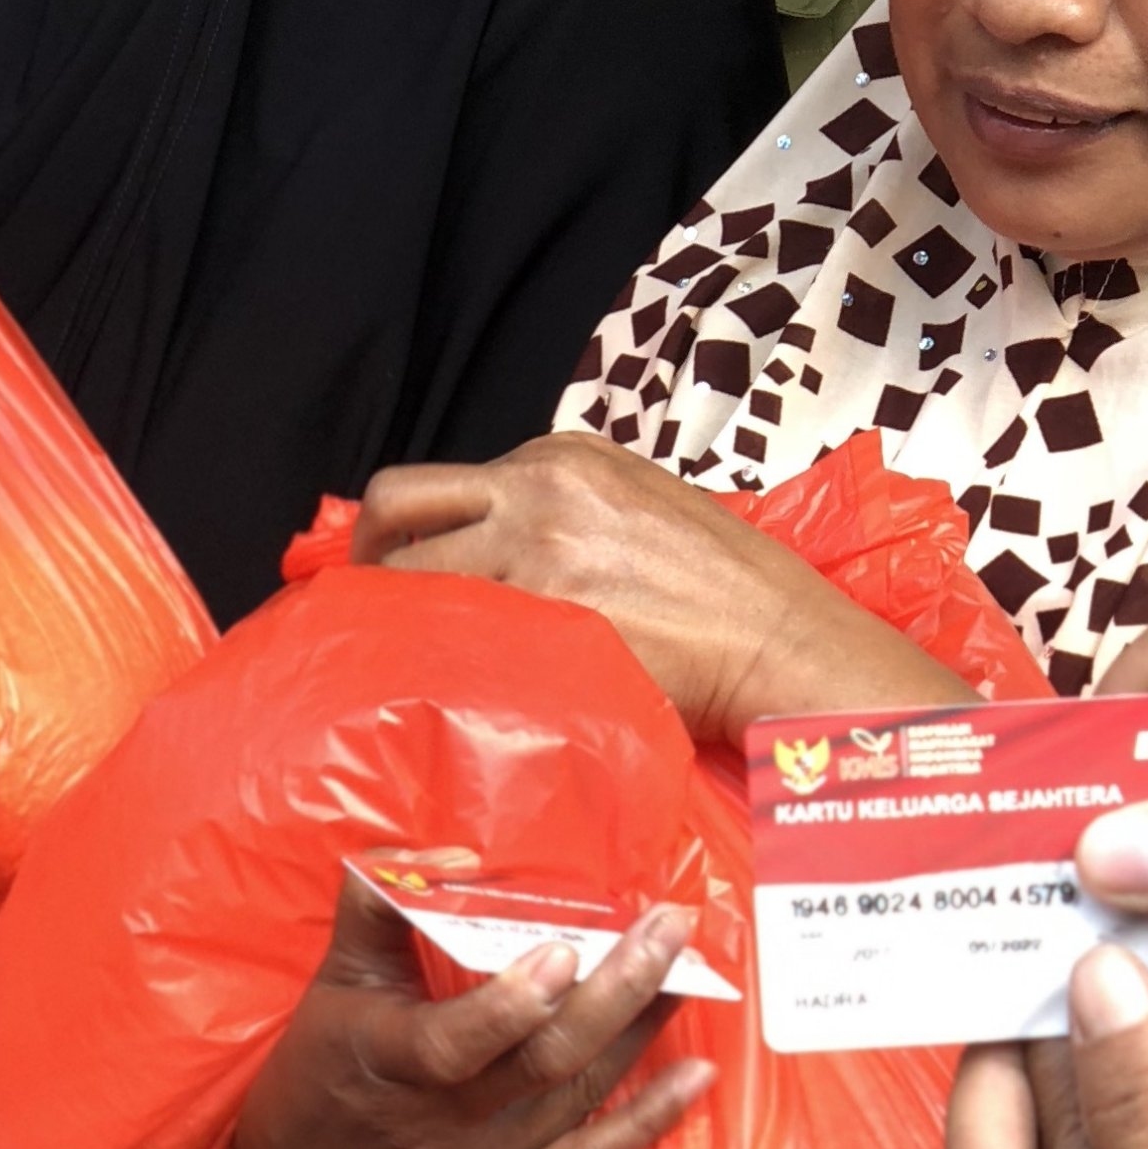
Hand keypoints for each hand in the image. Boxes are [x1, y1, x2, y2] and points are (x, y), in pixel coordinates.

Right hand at [233, 858, 713, 1148]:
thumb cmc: (323, 1065)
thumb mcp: (334, 976)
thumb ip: (381, 900)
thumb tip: (457, 853)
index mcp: (398, 1059)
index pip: (458, 1043)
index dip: (512, 1004)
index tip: (563, 950)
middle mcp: (452, 1119)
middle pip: (546, 1062)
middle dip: (616, 990)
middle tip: (668, 927)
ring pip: (580, 1097)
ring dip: (641, 1032)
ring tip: (688, 968)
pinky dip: (652, 1120)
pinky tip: (698, 1073)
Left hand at [354, 435, 964, 749]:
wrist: (782, 642)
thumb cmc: (728, 588)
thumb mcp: (640, 507)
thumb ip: (565, 513)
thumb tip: (499, 551)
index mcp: (560, 455)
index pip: (443, 484)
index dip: (412, 535)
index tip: (404, 574)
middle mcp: (537, 484)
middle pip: (398, 502)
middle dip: (367, 555)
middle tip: (365, 611)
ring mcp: (536, 548)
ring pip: (414, 577)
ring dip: (397, 619)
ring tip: (404, 667)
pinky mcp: (546, 615)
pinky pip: (456, 637)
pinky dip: (440, 663)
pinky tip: (449, 693)